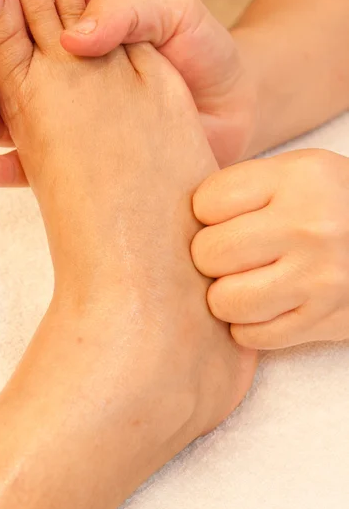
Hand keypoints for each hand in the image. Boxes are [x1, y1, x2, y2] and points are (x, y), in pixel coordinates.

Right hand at [0, 0, 257, 186]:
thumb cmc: (206, 54)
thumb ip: (128, 14)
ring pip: (9, 125)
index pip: (14, 25)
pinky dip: (7, 169)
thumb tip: (72, 35)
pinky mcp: (90, 168)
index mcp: (77, 37)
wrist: (239, 108)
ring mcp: (75, 128)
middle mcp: (68, 83)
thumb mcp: (175, 15)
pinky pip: (39, 171)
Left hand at [191, 149, 348, 348]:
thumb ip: (244, 187)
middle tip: (229, 254)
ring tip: (244, 281)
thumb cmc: (330, 205)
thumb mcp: (297, 172)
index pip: (206, 202)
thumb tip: (177, 216)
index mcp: (297, 179)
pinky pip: (253, 336)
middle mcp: (309, 227)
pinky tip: (264, 305)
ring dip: (225, 295)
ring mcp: (319, 278)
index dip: (204, 213)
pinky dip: (248, 325)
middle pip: (209, 254)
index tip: (222, 218)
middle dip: (209, 257)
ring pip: (225, 301)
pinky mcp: (325, 320)